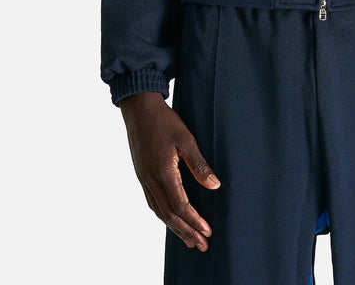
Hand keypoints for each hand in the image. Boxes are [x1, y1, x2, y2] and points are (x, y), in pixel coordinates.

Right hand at [119, 91, 220, 250]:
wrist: (139, 109)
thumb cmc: (164, 121)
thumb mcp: (186, 139)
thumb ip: (199, 165)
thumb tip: (215, 186)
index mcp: (163, 173)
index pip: (181, 206)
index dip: (195, 222)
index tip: (208, 232)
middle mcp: (151, 181)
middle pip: (170, 215)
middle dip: (187, 232)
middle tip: (202, 246)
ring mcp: (144, 179)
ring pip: (160, 212)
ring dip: (175, 228)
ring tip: (190, 240)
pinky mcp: (142, 175)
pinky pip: (153, 203)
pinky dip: (164, 216)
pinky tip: (172, 219)